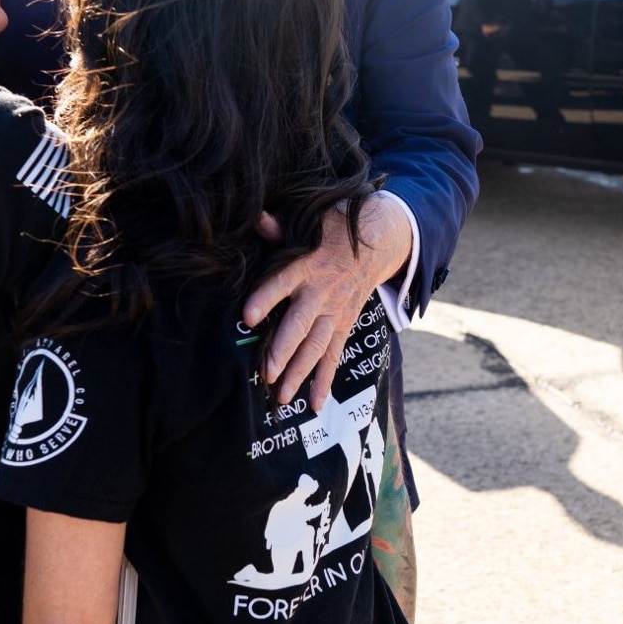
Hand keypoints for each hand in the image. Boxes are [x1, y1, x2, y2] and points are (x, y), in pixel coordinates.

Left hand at [243, 194, 412, 408]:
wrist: (376, 242)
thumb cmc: (331, 232)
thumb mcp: (309, 224)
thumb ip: (281, 229)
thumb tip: (256, 218)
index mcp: (306, 266)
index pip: (281, 284)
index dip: (264, 299)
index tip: (246, 317)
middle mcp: (320, 293)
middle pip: (300, 326)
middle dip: (283, 351)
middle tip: (266, 373)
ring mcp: (334, 312)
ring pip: (316, 347)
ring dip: (299, 373)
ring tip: (281, 397)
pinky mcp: (343, 325)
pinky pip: (334, 356)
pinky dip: (324, 381)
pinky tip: (313, 405)